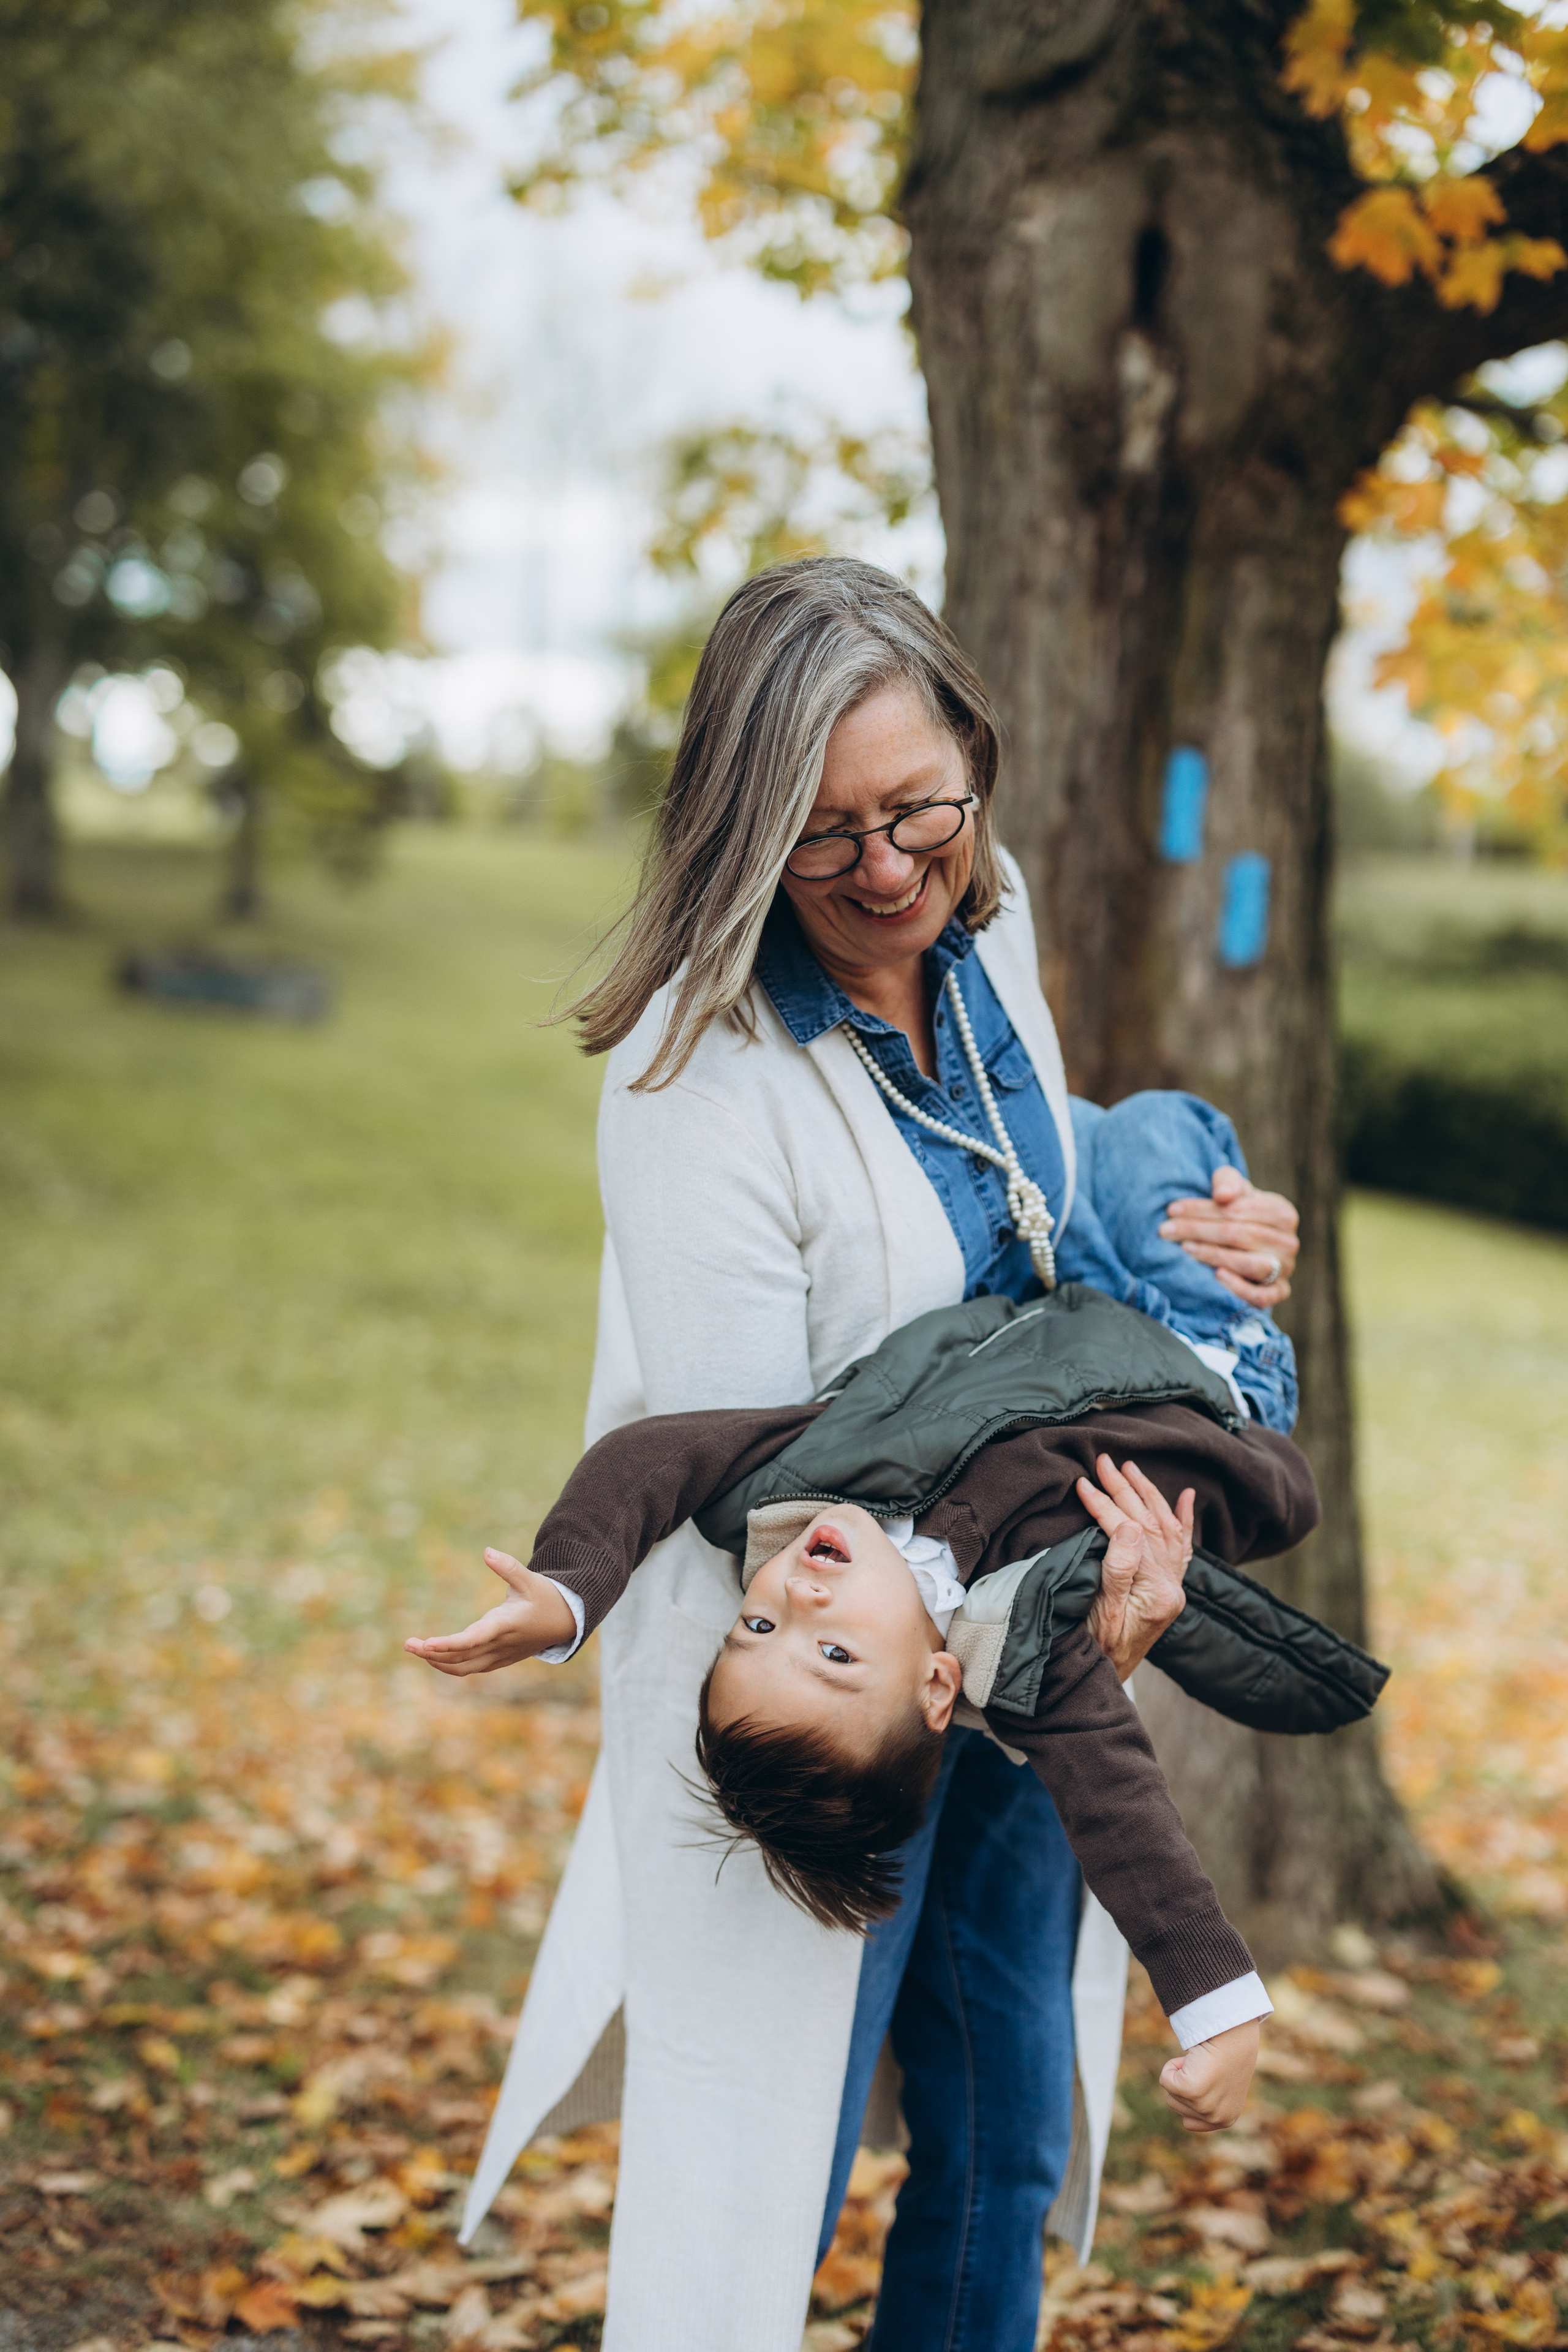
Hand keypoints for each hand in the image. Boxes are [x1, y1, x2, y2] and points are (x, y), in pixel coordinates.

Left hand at [404, 1549, 578, 1677]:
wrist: (566, 1622)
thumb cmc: (546, 1597)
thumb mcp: (530, 1579)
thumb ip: (508, 1567)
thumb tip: (487, 1552)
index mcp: (504, 1626)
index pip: (471, 1640)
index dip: (447, 1645)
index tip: (425, 1644)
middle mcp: (499, 1645)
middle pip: (460, 1658)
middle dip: (432, 1654)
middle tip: (407, 1644)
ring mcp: (499, 1656)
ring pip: (463, 1668)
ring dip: (438, 1662)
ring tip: (417, 1650)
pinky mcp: (499, 1659)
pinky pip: (470, 1668)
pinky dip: (451, 1665)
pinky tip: (435, 1655)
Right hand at [1079, 1456, 1191, 1680]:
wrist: (1103, 1680)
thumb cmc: (1095, 1650)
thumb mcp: (1100, 1612)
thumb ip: (1117, 1568)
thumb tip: (1126, 1525)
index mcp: (1158, 1593)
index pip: (1130, 1535)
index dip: (1105, 1506)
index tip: (1084, 1484)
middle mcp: (1172, 1588)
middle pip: (1149, 1526)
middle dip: (1125, 1490)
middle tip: (1105, 1463)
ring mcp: (1172, 1588)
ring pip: (1165, 1529)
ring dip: (1149, 1495)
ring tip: (1131, 1469)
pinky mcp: (1168, 1590)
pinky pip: (1181, 1548)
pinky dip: (1183, 1521)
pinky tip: (1186, 1497)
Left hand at [1159, 1164, 1298, 1308]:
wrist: (1252, 1244)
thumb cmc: (1239, 1212)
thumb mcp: (1233, 1190)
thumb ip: (1227, 1182)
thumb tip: (1222, 1195)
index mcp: (1282, 1213)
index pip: (1237, 1209)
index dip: (1201, 1208)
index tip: (1171, 1210)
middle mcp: (1288, 1242)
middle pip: (1238, 1234)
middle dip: (1198, 1230)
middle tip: (1166, 1230)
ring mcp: (1285, 1269)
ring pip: (1249, 1264)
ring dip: (1213, 1256)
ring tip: (1185, 1248)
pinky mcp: (1279, 1292)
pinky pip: (1262, 1296)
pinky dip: (1239, 1288)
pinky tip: (1216, 1276)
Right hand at [1159, 2018, 1259, 2131]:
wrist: (1233, 2035)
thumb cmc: (1227, 2055)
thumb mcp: (1222, 2088)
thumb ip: (1208, 2101)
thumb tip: (1188, 2109)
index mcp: (1226, 2119)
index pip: (1188, 2122)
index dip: (1188, 2098)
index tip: (1203, 2082)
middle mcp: (1216, 2118)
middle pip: (1177, 2107)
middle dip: (1184, 2084)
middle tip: (1204, 2068)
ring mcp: (1204, 2107)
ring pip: (1171, 2095)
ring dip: (1179, 2075)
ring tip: (1200, 2063)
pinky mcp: (1191, 2090)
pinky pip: (1164, 2080)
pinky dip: (1171, 2066)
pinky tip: (1191, 2059)